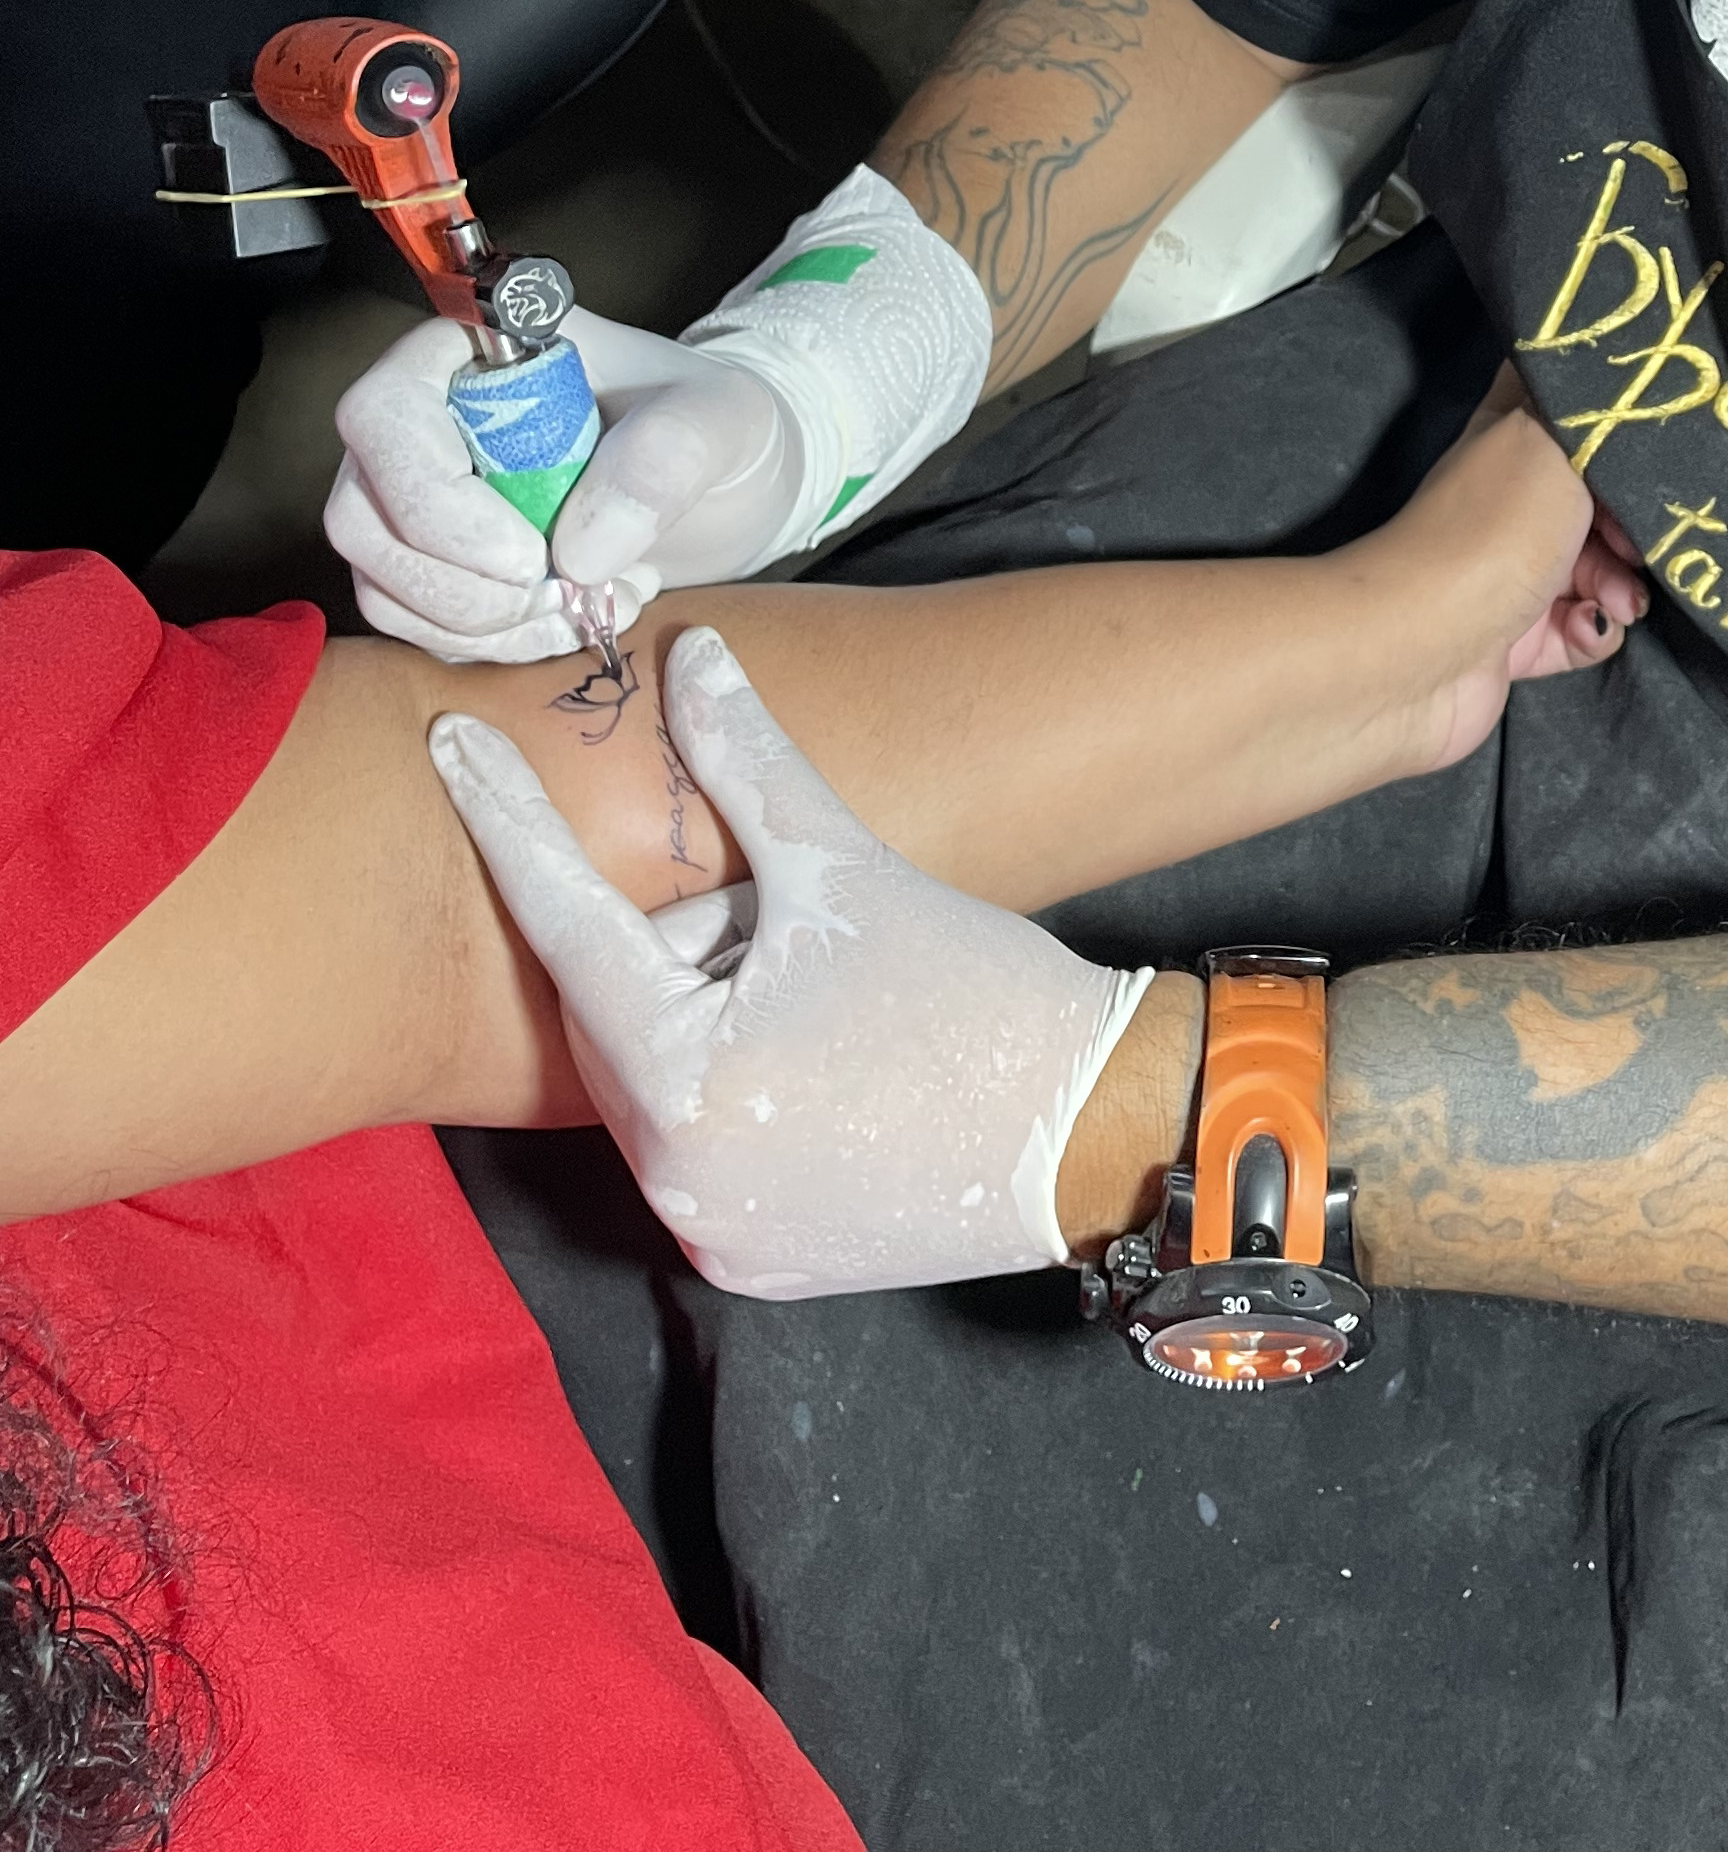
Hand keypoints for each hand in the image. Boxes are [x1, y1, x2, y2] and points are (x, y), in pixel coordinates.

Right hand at [326, 309, 813, 662]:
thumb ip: (666, 455)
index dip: (436, 498)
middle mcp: (424, 420)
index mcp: (473, 352)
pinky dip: (488, 647)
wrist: (726, 484)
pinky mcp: (432, 565)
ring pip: (379, 581)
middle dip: (460, 585)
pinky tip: (568, 624)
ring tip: (588, 608)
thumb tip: (579, 549)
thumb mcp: (723, 419)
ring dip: (480, 626)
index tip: (530, 556)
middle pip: (360, 514)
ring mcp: (416, 497)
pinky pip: (414, 625)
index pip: (383, 412)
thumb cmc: (713, 426)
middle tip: (566, 597)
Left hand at [432, 629, 1148, 1297]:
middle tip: (786, 921)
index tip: (448, 748)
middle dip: (679, 947)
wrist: (1084, 1128)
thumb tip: (689, 655)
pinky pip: (695, 1150)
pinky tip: (822, 1067)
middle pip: (618, 1011)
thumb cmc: (971, 989)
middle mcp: (673, 1178)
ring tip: (826, 999)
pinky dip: (731, 1091)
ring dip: (703, 1018)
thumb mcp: (847, 862)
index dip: (508, 823)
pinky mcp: (750, 1266)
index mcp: (686, 1079)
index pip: (566, 924)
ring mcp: (707, 1234)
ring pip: (656, 1079)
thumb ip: (749, 761)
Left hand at [1357, 370, 1649, 773]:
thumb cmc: (1495, 527)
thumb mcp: (1551, 439)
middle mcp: (1509, 500)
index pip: (1562, 403)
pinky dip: (1593, 630)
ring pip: (1597, 567)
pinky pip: (1582, 628)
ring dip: (1620, 584)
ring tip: (1620, 601)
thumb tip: (1625, 410)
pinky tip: (1587, 627)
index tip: (1651, 433)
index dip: (1609, 414)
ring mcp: (1511, 572)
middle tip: (1642, 540)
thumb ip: (1598, 418)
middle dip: (1631, 521)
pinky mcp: (1517, 639)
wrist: (1426, 647)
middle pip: (1595, 497)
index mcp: (1507, 438)